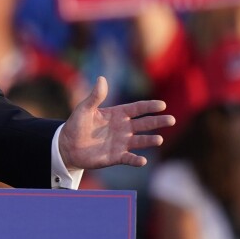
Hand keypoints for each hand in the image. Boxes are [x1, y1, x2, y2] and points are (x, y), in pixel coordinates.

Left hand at [59, 76, 174, 169]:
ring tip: (159, 140)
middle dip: (157, 122)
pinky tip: (142, 160)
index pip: (137, 109)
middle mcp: (123, 128)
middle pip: (144, 124)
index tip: (162, 105)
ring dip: (150, 141)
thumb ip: (95, 96)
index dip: (149, 107)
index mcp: (117, 114)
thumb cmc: (76, 125)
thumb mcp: (84, 109)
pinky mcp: (116, 157)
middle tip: (171, 120)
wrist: (68, 146)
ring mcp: (121, 143)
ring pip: (140, 141)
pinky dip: (136, 160)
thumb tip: (102, 78)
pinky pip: (129, 158)